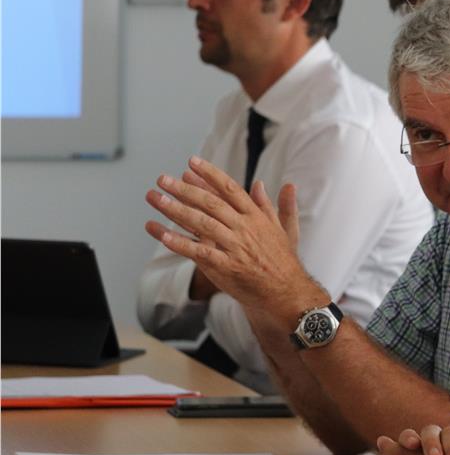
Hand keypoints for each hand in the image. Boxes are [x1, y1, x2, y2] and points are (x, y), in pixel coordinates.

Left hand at [144, 156, 323, 326]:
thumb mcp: (284, 229)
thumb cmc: (283, 261)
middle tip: (163, 178)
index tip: (191, 162)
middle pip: (210, 203)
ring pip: (201, 223)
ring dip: (176, 210)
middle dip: (185, 189)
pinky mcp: (226, 267)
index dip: (210, 174)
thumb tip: (261, 184)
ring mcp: (235, 247)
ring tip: (155, 198)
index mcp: (256, 216)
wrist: (287, 292)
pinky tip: (162, 234)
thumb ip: (273, 204)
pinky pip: (199, 252)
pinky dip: (180, 243)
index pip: (230, 189)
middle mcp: (244, 228)